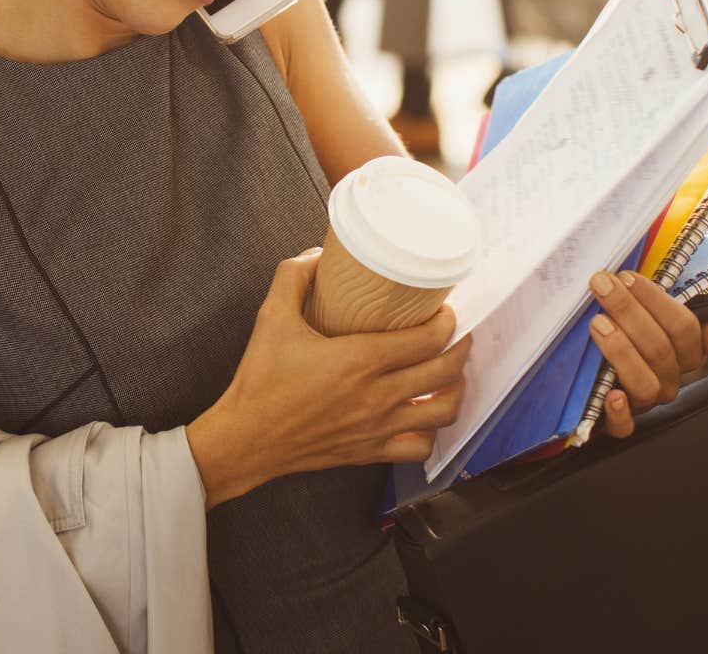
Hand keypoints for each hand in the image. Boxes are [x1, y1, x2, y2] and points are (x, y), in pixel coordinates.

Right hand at [186, 248, 471, 507]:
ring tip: (452, 373)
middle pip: (445, 371)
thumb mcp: (271, 317)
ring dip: (456, 390)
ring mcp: (377, 428)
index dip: (449, 322)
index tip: (446, 310)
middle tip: (458, 333)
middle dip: (461, 348)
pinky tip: (424, 415)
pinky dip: (432, 431)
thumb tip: (316, 255)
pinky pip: (420, 448)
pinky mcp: (370, 452)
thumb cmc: (260, 380)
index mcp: (359, 360)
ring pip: (443, 411)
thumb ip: (293, 277)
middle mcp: (377, 396)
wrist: (246, 438)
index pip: (428, 340)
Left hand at [585, 271, 707, 437]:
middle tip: (602, 285)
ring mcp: (645, 402)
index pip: (683, 327)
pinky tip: (610, 395)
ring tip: (596, 323)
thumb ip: (679, 309)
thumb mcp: (653, 313)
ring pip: (645, 383)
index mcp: (685, 352)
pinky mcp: (619, 423)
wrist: (591, 375)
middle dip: (628, 311)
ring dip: (621, 351)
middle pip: (660, 348)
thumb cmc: (626, 330)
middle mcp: (670, 379)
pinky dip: (619, 413)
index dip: (655, 300)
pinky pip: (626, 427)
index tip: (625, 276)